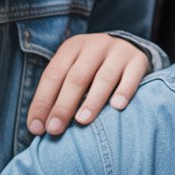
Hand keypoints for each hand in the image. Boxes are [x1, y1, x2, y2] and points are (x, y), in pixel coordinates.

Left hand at [27, 34, 150, 136]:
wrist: (127, 48)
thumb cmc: (92, 70)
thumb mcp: (73, 71)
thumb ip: (58, 93)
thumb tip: (38, 127)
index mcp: (72, 48)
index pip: (53, 75)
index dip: (42, 101)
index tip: (36, 128)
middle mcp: (94, 46)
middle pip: (77, 77)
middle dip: (63, 105)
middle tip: (55, 129)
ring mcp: (118, 51)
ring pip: (104, 77)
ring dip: (92, 100)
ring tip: (82, 121)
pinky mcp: (139, 60)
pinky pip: (132, 76)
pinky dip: (124, 91)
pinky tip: (117, 107)